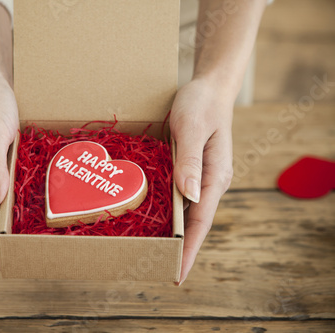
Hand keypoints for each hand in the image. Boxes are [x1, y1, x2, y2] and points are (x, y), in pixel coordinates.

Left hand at [170, 77, 233, 284]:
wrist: (208, 87)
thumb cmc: (200, 104)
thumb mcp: (192, 128)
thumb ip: (191, 161)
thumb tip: (190, 197)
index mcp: (216, 176)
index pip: (202, 220)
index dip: (189, 248)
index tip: (177, 272)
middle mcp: (211, 182)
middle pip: (196, 222)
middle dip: (182, 248)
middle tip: (161, 270)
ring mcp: (202, 177)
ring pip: (188, 212)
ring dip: (176, 234)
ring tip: (158, 254)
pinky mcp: (191, 170)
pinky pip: (181, 197)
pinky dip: (171, 213)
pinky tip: (158, 221)